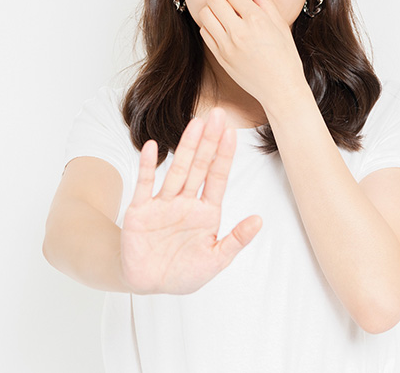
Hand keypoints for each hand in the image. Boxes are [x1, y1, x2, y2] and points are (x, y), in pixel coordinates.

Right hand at [119, 108, 262, 294]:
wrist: (148, 284)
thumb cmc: (183, 272)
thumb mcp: (215, 260)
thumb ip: (236, 240)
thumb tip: (259, 220)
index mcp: (206, 212)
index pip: (217, 178)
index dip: (224, 156)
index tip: (232, 133)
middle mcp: (185, 203)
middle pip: (199, 167)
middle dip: (209, 142)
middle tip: (218, 115)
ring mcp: (163, 204)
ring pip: (176, 170)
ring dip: (186, 148)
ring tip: (195, 124)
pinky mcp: (140, 211)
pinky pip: (144, 185)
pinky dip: (147, 167)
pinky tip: (151, 146)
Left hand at [198, 0, 308, 113]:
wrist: (280, 89)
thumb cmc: (286, 59)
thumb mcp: (281, 27)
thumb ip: (266, 3)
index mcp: (257, 21)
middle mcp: (239, 32)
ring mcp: (227, 46)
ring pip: (205, 14)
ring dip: (212, 9)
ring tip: (223, 13)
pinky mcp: (220, 58)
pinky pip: (205, 33)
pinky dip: (210, 25)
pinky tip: (222, 28)